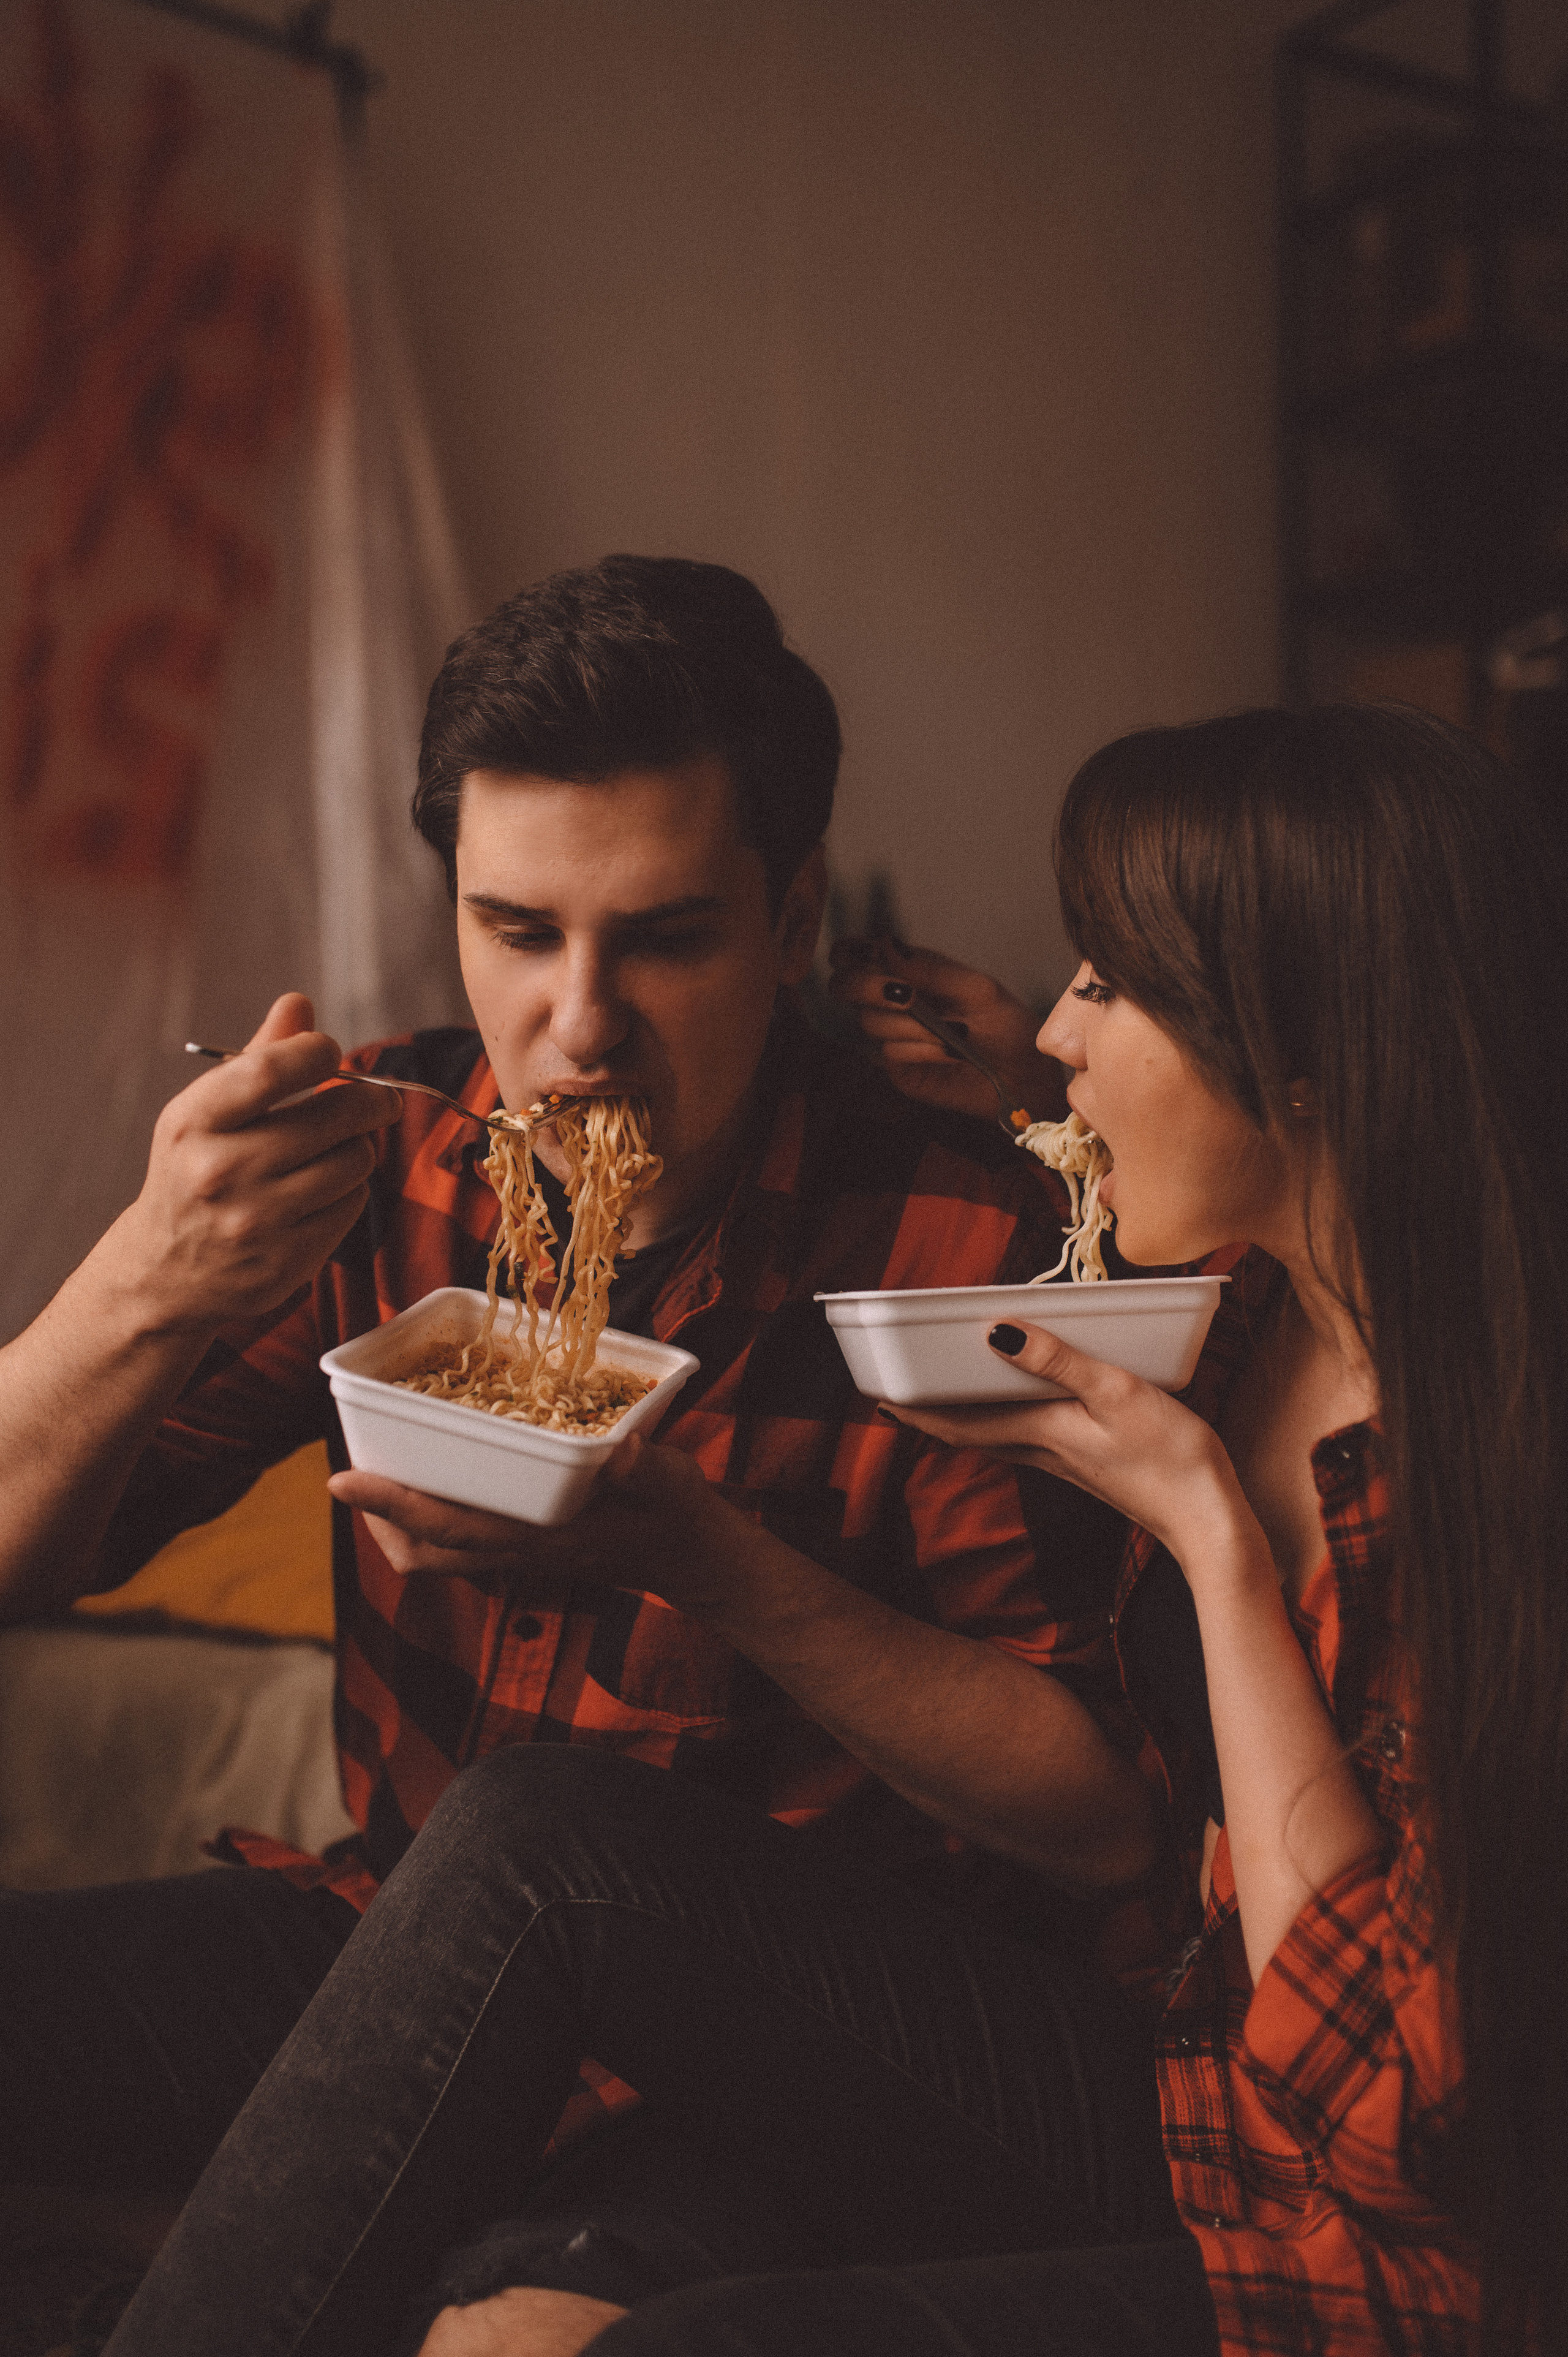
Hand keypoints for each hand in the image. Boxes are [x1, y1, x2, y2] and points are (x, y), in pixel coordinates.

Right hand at [108, 994, 400, 1336]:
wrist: (165, 1272)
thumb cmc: (195, 1172)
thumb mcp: (206, 1113)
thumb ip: (256, 1058)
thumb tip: (300, 1003)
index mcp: (193, 1123)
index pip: (269, 1070)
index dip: (317, 1051)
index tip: (330, 1053)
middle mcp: (221, 1171)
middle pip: (335, 1114)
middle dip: (369, 1098)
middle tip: (379, 1098)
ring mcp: (256, 1220)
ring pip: (354, 1159)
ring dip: (358, 1146)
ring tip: (338, 1146)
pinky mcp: (288, 1259)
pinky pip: (353, 1203)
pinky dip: (350, 1189)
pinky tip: (325, 1188)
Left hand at [329, 1434, 755, 1610]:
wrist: (691, 1560)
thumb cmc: (678, 1515)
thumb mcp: (672, 1484)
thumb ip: (648, 1468)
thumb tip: (626, 1449)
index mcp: (542, 1538)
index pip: (449, 1526)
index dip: (390, 1503)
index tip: (341, 1477)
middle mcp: (520, 1553)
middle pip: (422, 1554)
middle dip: (378, 1519)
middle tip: (354, 1473)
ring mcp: (520, 1557)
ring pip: (435, 1558)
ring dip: (399, 1525)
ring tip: (383, 1478)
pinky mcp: (525, 1553)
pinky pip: (459, 1548)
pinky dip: (432, 1523)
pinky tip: (437, 1484)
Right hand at [827, 937, 1065, 1123]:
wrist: (1024, 1076)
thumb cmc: (1008, 1026)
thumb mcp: (978, 989)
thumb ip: (931, 969)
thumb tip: (884, 943)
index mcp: (911, 973)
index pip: (858, 955)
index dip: (847, 953)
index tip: (859, 955)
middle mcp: (894, 1002)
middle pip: (846, 987)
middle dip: (869, 987)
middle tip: (907, 996)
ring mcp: (893, 1037)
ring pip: (870, 1021)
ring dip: (912, 1025)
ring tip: (954, 1032)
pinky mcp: (899, 1071)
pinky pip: (890, 1053)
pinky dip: (921, 1049)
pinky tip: (949, 1053)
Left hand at [885, 1318, 1254, 1578]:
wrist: (1207, 1521)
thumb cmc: (1168, 1457)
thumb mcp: (1115, 1393)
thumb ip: (1057, 1361)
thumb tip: (994, 1334)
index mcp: (1039, 1433)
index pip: (958, 1424)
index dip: (915, 1411)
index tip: (877, 1395)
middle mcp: (1042, 1451)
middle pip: (971, 1431)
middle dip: (933, 1411)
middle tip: (903, 1387)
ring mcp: (1065, 1462)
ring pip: (1000, 1435)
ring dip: (968, 1414)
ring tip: (951, 1388)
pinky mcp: (1089, 1464)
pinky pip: (1032, 1438)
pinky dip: (1010, 1417)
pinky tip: (1026, 1403)